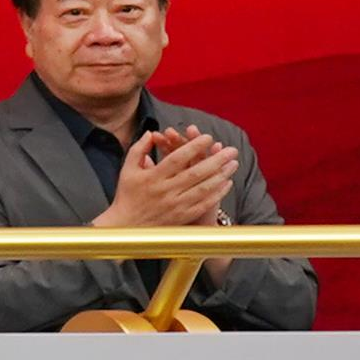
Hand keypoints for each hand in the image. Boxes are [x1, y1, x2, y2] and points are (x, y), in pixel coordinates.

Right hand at [98, 127, 239, 230]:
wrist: (126, 226)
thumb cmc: (127, 196)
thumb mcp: (127, 170)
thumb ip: (138, 150)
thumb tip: (150, 133)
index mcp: (152, 178)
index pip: (176, 159)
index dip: (193, 147)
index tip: (208, 137)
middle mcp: (165, 191)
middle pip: (195, 173)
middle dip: (216, 160)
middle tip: (231, 150)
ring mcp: (175, 205)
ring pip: (203, 188)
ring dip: (221, 175)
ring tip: (233, 164)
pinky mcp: (182, 216)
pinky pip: (203, 204)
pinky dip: (217, 193)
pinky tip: (227, 183)